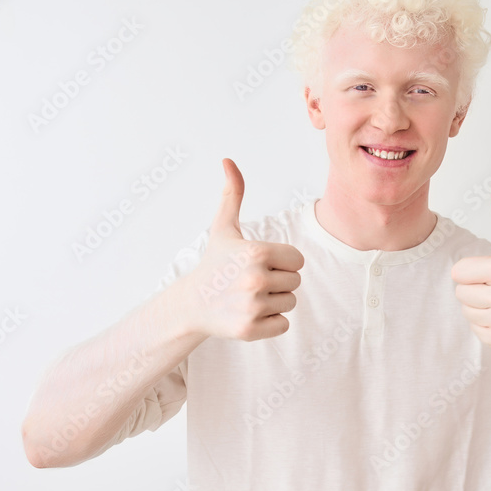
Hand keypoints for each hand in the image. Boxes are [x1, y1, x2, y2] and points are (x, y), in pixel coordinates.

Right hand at [183, 158, 304, 340]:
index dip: (282, 262)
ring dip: (274, 302)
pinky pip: (283, 325)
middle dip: (278, 282)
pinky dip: (270, 322)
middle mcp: (256, 279)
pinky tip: (248, 314)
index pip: (298, 260)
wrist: (191, 304)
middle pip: (295, 282)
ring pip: (291, 303)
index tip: (259, 264)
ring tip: (249, 297)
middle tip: (251, 282)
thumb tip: (228, 160)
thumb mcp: (224, 227)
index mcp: (258, 252)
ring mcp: (252, 306)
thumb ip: (233, 193)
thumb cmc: (215, 263)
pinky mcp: (250, 330)